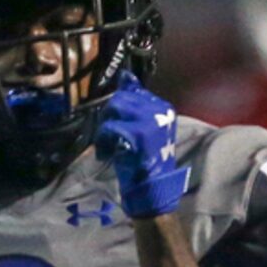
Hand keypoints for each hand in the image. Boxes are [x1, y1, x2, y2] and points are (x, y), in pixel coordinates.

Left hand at [95, 72, 188, 218]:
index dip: (118, 107)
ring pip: (114, 108)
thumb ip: (134, 102)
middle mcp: (160, 111)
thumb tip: (124, 75)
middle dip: (108, 116)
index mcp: (163, 108)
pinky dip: (103, 141)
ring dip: (104, 128)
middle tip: (107, 137)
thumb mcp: (141, 128)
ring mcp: (151, 122)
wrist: (151, 192)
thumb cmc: (144, 162)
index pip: (134, 91)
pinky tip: (106, 154)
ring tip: (107, 146)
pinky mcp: (139, 135)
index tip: (115, 123)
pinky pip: (111, 127)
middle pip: (120, 98)